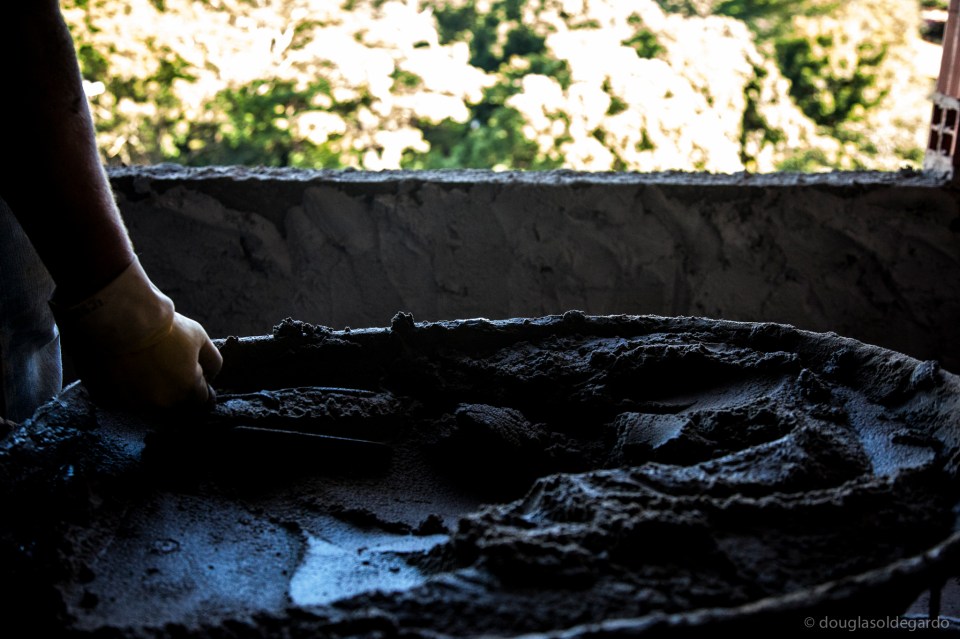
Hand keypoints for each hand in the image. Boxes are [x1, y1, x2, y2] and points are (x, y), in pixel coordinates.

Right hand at [52, 258, 222, 409]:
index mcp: (187, 390)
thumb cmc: (166, 328)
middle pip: (177, 405)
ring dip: (151, 392)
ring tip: (146, 366)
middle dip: (177, 391)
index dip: (202, 387)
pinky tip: (126, 370)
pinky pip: (124, 399)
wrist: (125, 320)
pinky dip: (126, 389)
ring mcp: (135, 403)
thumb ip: (212, 361)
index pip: (203, 401)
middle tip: (169, 367)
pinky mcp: (111, 399)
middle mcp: (163, 402)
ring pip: (149, 404)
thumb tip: (211, 376)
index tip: (195, 377)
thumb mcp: (200, 338)